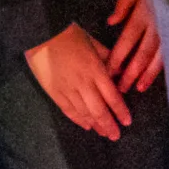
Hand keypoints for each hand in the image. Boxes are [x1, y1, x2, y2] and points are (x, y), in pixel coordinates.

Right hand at [26, 23, 132, 139]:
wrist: (41, 33)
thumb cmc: (69, 34)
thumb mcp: (92, 41)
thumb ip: (107, 57)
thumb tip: (121, 71)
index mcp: (95, 69)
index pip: (112, 96)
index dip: (120, 111)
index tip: (127, 121)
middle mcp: (83, 83)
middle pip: (99, 110)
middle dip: (109, 125)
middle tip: (116, 135)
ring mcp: (67, 89)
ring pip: (84, 113)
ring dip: (95, 125)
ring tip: (104, 133)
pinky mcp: (54, 92)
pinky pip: (68, 110)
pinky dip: (78, 119)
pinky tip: (86, 125)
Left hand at [106, 0, 162, 92]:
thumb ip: (123, 5)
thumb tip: (111, 22)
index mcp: (142, 13)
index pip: (127, 41)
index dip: (118, 57)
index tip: (110, 72)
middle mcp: (156, 25)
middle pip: (141, 53)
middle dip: (131, 72)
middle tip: (122, 88)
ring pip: (158, 57)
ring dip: (148, 74)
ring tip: (139, 87)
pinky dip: (164, 65)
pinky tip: (158, 75)